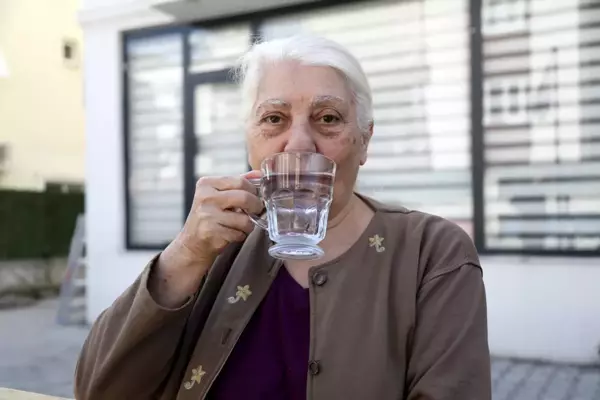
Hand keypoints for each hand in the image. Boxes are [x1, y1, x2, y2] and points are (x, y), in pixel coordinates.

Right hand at [150, 171, 262, 306]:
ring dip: (249, 225)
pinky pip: (239, 233)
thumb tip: (258, 174)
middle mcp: (205, 197)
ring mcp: (207, 215)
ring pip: (245, 219)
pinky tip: (231, 234)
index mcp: (206, 184)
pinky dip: (240, 235)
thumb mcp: (219, 195)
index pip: (240, 181)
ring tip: (241, 225)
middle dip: (256, 206)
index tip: (255, 197)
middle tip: (256, 210)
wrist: (192, 243)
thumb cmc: (209, 217)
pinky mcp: (211, 232)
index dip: (254, 191)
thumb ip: (237, 183)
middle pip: (245, 197)